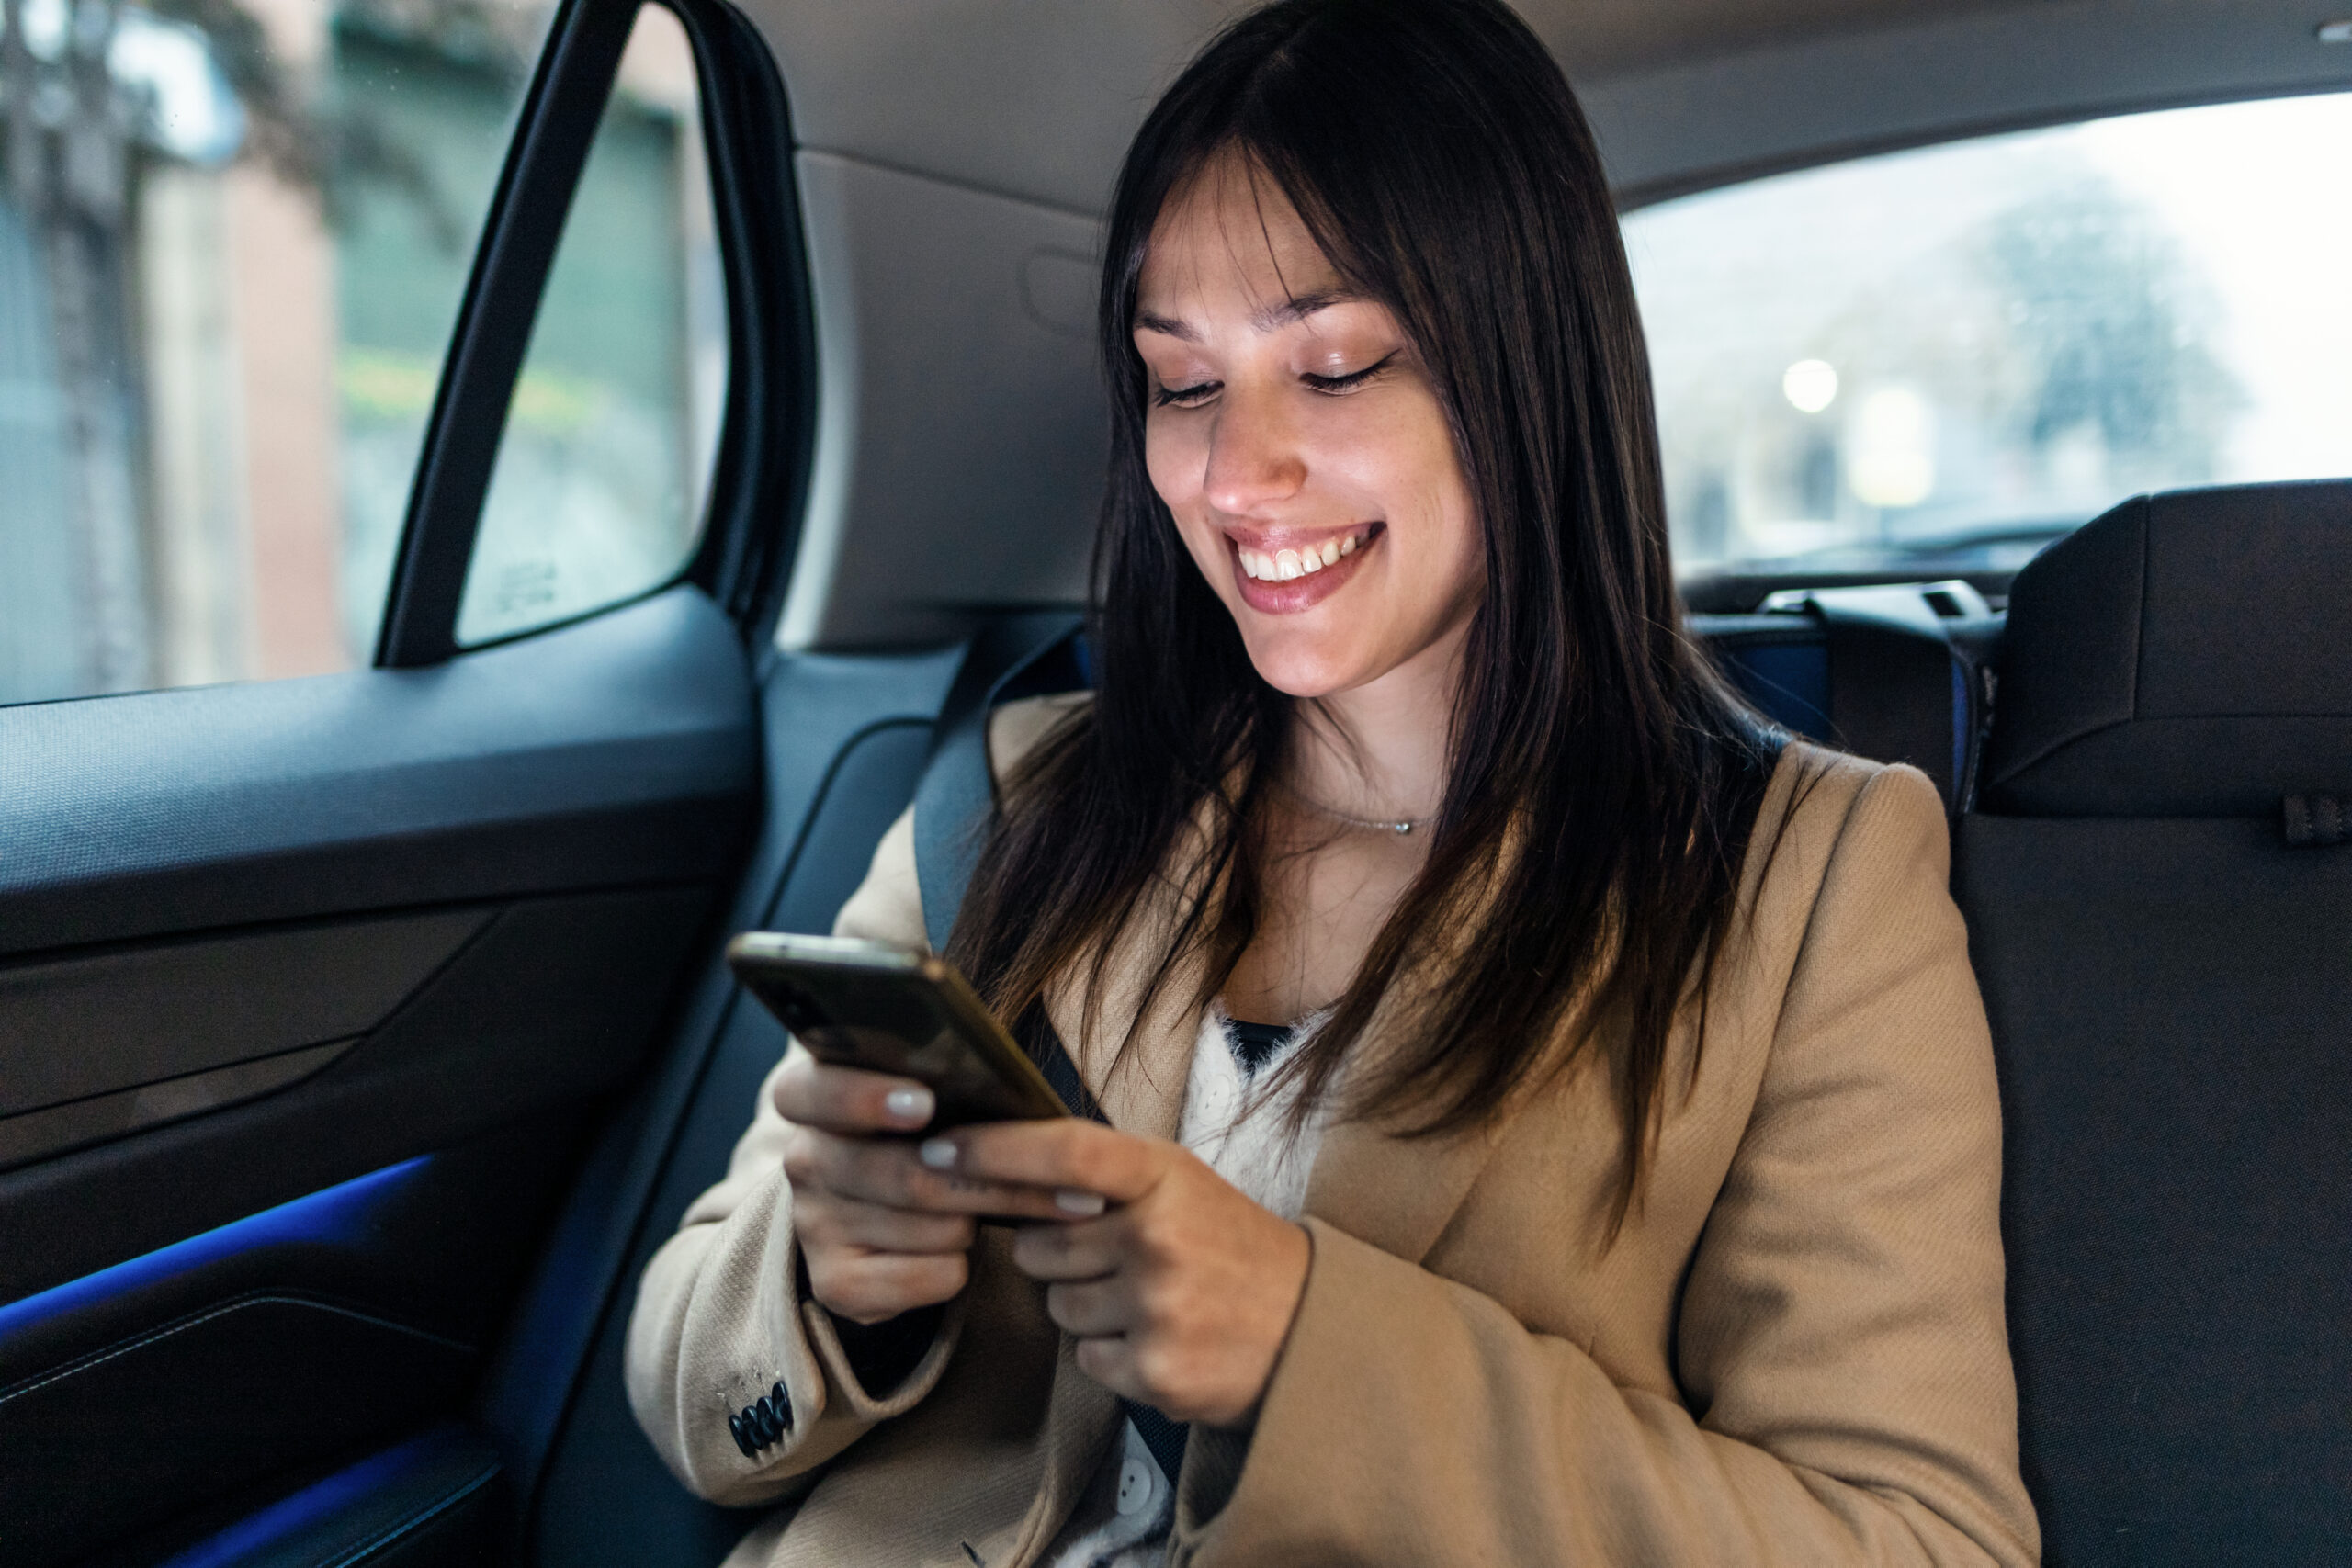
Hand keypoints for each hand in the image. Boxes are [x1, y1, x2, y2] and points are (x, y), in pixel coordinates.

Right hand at [774, 1052, 1080, 1323]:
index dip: (863, 1098)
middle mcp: (803, 1161)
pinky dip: (962, 1265)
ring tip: (1000, 1211)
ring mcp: (814, 1225)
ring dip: (981, 1222)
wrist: (884, 1211)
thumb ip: (949, 1088)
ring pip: (931, 1228)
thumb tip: (1025, 1112)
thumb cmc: (926, 1134)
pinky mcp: (835, 1284)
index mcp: (809, 1096)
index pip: (813, 1092)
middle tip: (1075, 1190)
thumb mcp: (929, 1098)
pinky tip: (960, 1250)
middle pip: (904, 1174)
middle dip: (995, 1182)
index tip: (925, 1103)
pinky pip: (930, 1276)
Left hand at [921, 1120, 1311, 1426]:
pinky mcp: (1156, 1372)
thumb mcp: (1180, 1183)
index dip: (991, 1150)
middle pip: (1039, 1244)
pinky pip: (1086, 1358)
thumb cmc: (1229, 1244)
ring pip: (1057, 1306)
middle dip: (1056, 1252)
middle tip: (1113, 1253)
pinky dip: (1111, 1352)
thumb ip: (1103, 1174)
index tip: (938, 1150)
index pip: (1061, 1153)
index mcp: (1164, 1177)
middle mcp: (1158, 1237)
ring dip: (1085, 1304)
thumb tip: (996, 1163)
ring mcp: (1157, 1308)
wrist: (1308, 1325)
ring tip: (1147, 1296)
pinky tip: (1157, 1337)